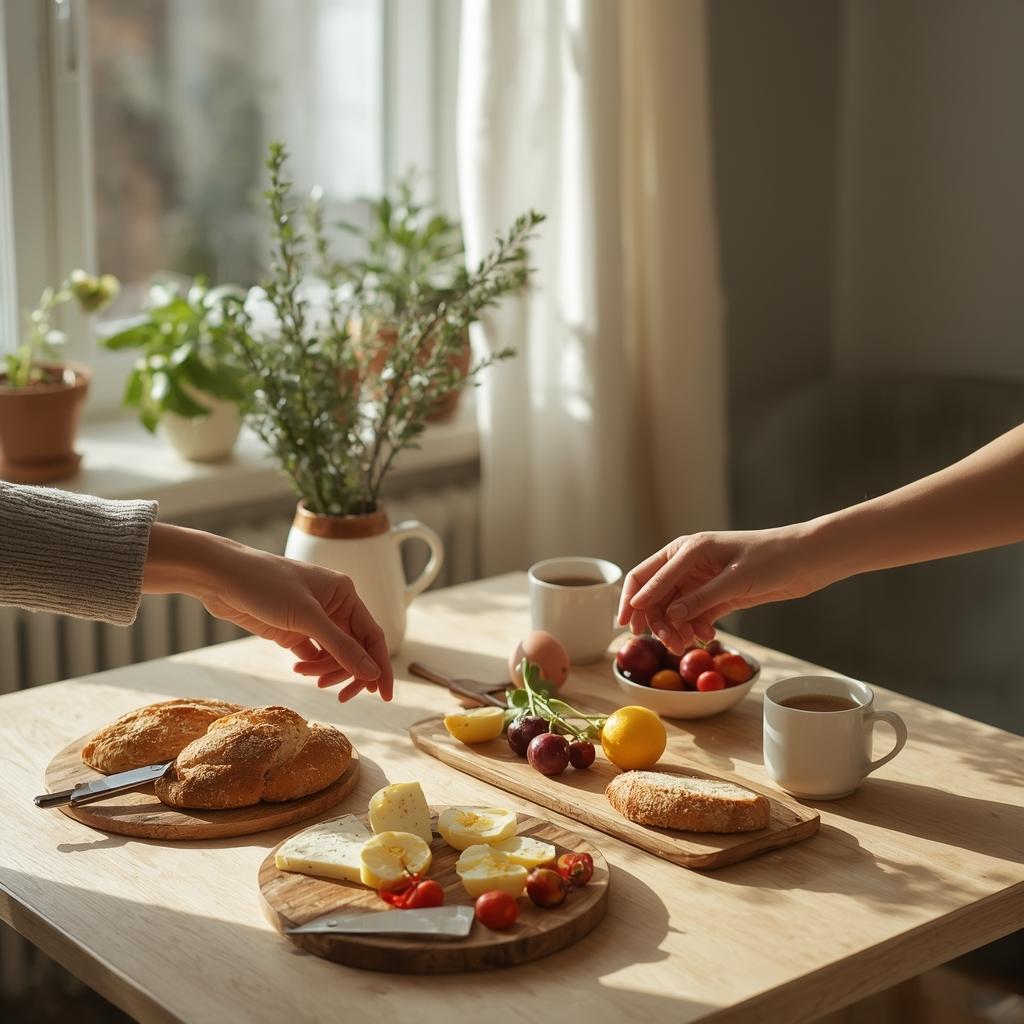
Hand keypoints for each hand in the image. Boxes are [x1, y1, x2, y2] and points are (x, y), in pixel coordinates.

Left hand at [145, 525, 392, 701]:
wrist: (220, 577)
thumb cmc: (265, 584)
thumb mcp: (307, 617)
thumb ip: (342, 647)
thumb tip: (373, 673)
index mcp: (345, 594)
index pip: (373, 636)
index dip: (381, 666)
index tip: (385, 695)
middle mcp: (333, 606)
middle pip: (355, 649)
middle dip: (348, 672)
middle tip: (341, 696)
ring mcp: (312, 619)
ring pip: (333, 655)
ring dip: (325, 670)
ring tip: (305, 674)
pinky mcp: (292, 630)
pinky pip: (313, 655)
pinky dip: (310, 666)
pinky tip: (298, 669)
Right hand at [617, 526, 823, 652]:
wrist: (807, 560)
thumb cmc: (772, 558)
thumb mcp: (734, 579)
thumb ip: (700, 598)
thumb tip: (668, 615)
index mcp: (686, 549)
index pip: (645, 576)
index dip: (631, 601)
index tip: (626, 626)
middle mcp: (688, 564)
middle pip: (656, 597)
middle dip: (657, 621)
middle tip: (670, 643)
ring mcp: (702, 582)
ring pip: (674, 610)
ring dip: (676, 628)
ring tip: (688, 643)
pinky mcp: (717, 596)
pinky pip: (693, 616)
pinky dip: (695, 628)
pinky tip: (706, 636)